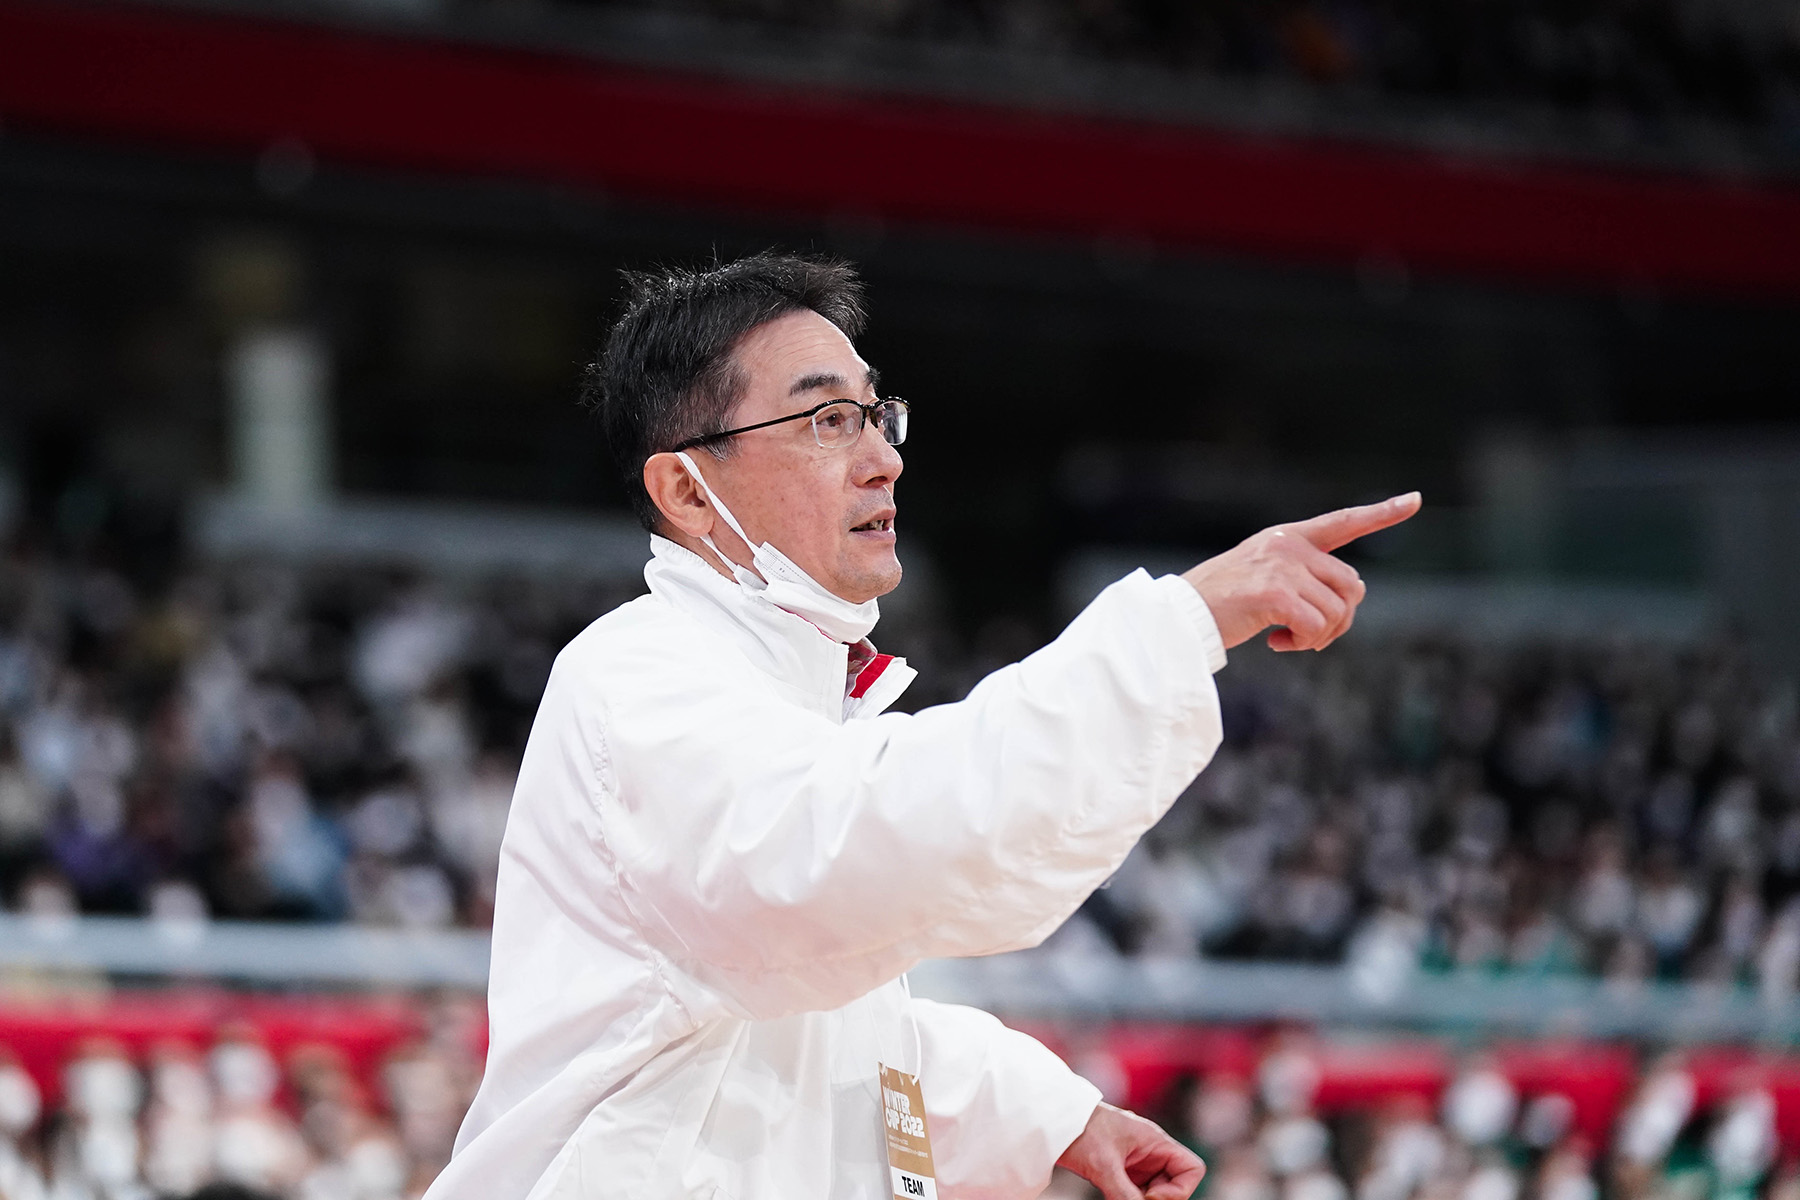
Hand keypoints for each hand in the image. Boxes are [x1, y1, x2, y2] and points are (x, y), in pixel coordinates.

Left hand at [1057, 1103, 1205, 1199]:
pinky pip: (1136, 1193)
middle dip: (1160, 1198)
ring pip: (1156, 1192)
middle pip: (1175, 1184)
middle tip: (1133, 1199)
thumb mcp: (1103, 1165)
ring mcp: (1137, 1163)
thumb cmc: (1079, 1129)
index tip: (1150, 1194)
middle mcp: (1151, 1152)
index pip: (1192, 1169)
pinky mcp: (1121, 1172)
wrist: (1052, 1120)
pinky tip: (1113, 1197)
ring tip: (1118, 1196)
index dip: (1179, 1189)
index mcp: (1155, 1141)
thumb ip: (1124, 1193)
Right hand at [1181, 492, 1420, 651]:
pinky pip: (1315, 628)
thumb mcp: (1265, 576)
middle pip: (1351, 585)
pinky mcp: (1275, 594)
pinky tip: (1276, 643)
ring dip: (1319, 636)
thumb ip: (1305, 576)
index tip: (1414, 500)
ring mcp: (1283, 568)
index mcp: (1289, 537)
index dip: (1382, 513)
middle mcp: (1290, 546)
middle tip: (1312, 637)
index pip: (1343, 521)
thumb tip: (1355, 595)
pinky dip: (1302, 644)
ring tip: (1288, 639)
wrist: (1183, 613)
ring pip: (1337, 611)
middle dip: (1340, 619)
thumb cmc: (1222, 601)